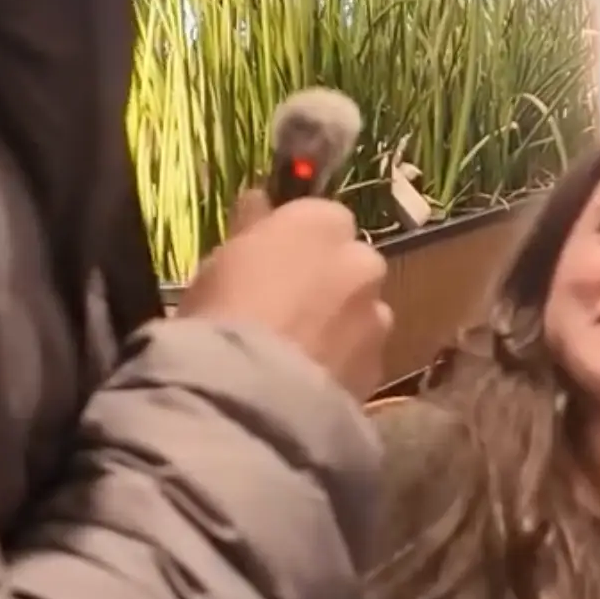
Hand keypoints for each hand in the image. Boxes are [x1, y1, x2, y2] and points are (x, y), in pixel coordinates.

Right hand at [179, 194, 391, 401]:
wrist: (251, 396)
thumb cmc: (224, 313)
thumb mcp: (219, 261)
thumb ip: (252, 229)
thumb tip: (259, 202)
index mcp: (322, 222)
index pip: (319, 218)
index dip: (295, 242)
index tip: (269, 262)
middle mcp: (362, 261)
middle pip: (349, 264)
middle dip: (326, 282)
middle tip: (285, 311)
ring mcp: (377, 316)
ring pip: (360, 313)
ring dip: (339, 325)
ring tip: (298, 355)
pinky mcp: (380, 366)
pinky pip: (360, 357)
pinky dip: (342, 364)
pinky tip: (309, 384)